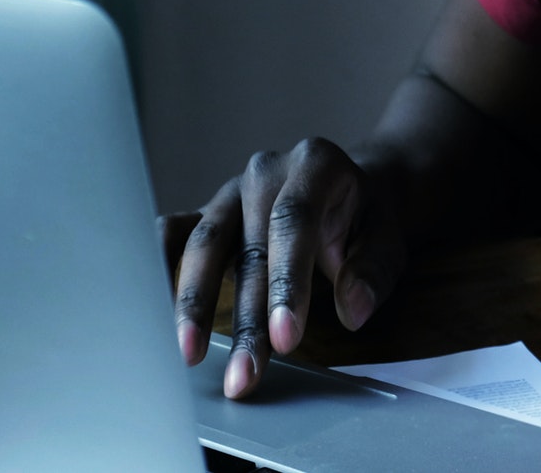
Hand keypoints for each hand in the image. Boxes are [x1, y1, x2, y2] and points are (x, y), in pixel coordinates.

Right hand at [157, 137, 408, 398]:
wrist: (351, 191)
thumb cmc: (367, 219)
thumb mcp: (388, 239)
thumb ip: (372, 271)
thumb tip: (352, 310)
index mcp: (314, 164)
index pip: (294, 221)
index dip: (287, 281)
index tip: (285, 339)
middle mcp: (264, 173)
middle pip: (249, 246)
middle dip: (246, 318)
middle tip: (244, 376)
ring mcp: (230, 193)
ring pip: (203, 246)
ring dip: (195, 306)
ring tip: (191, 357)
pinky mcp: (206, 214)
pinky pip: (172, 236)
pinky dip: (160, 270)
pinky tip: (152, 311)